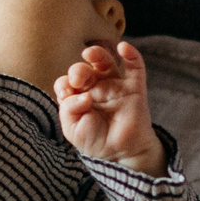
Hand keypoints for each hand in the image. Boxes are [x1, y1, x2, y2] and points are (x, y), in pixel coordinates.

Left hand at [57, 42, 166, 174]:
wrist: (122, 153)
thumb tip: (83, 96)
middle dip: (78, 70)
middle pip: (84, 68)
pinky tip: (124, 47)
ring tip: (89, 53)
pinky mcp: (134, 88)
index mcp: (78, 96)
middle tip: (78, 81)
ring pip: (106, 61)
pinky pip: (135, 66)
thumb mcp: (72, 129)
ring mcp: (115, 85)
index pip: (67, 82)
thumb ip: (68, 110)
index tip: (66, 95)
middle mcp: (96, 87)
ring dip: (97, 54)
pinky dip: (131, 54)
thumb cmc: (96, 141)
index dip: (64, 84)